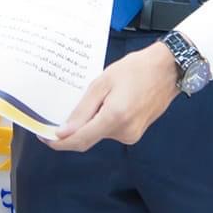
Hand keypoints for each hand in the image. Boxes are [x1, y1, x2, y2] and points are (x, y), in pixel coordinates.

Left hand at [49, 43, 178, 151]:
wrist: (168, 69)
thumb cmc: (137, 69)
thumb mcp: (103, 83)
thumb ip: (83, 110)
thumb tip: (64, 132)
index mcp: (114, 118)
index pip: (80, 140)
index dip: (59, 143)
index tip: (44, 138)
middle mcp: (124, 132)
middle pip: (88, 139)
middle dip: (73, 129)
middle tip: (62, 111)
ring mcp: (132, 135)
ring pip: (100, 133)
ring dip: (90, 122)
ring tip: (96, 97)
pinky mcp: (136, 133)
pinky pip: (111, 130)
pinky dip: (102, 121)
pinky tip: (106, 102)